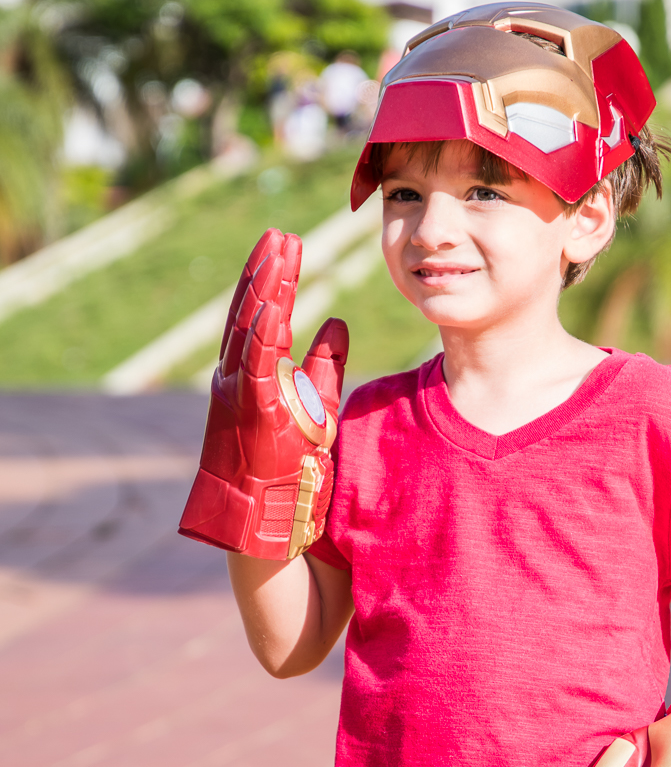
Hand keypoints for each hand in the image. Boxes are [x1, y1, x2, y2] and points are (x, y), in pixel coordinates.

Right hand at [179, 229, 348, 558]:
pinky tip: (278, 301)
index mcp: (250, 377)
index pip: (262, 315)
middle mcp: (236, 380)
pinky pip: (256, 366)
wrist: (268, 533)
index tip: (287, 244)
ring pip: (249, 331)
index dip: (274, 278)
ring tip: (279, 251)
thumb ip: (325, 367)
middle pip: (250, 313)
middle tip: (281, 234)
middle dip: (266, 271)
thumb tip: (338, 322)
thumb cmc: (288, 474)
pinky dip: (264, 331)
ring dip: (266, 289)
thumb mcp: (314, 408)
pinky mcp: (251, 417)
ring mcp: (240, 397)